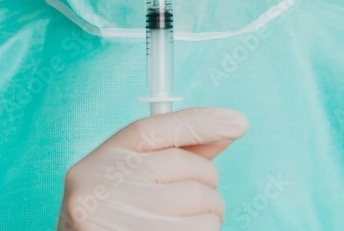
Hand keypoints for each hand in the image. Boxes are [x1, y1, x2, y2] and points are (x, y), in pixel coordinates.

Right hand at [56, 106, 248, 228]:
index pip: (159, 128)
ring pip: (201, 211)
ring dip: (209, 219)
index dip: (203, 122)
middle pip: (189, 171)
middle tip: (200, 202)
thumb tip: (229, 127)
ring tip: (186, 224)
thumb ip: (175, 153)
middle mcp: (106, 186)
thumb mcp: (133, 178)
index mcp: (105, 160)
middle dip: (207, 187)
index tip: (238, 122)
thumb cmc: (114, 216)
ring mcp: (117, 220)